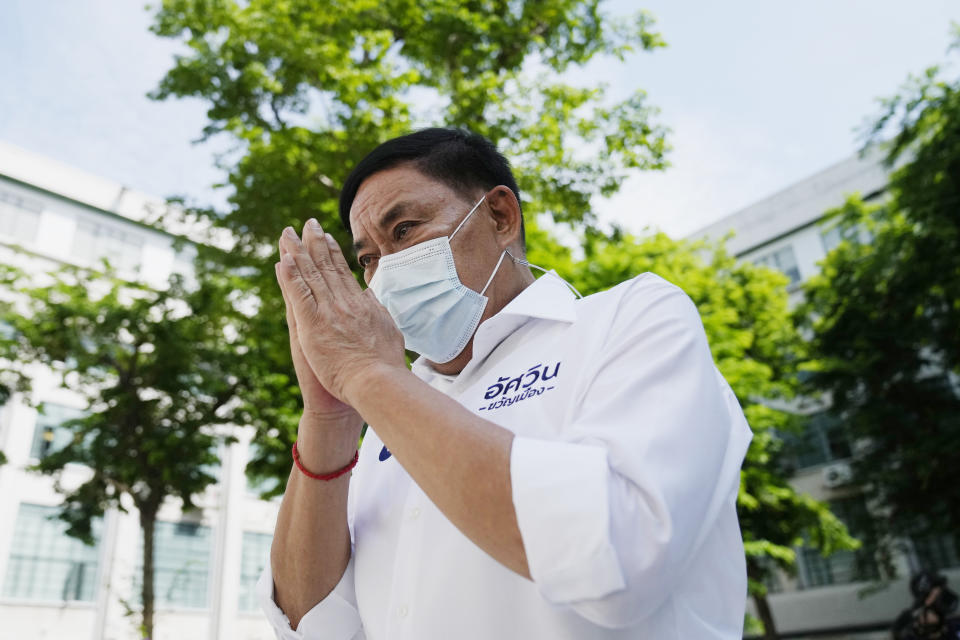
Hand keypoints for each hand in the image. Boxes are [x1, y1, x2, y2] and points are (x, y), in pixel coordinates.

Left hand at [276, 219, 405, 405]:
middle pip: (326, 266)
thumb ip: (378, 311)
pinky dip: (290, 276)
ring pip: (310, 274)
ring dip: (298, 251)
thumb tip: (371, 295)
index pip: (343, 273)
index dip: (333, 253)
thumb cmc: (385, 365)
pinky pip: (298, 294)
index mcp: (361, 305)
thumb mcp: (389, 331)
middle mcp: (344, 302)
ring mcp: (328, 311)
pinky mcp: (313, 324)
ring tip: (288, 233)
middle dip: (315, 242)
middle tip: (307, 223)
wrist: (376, 382)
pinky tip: (282, 260)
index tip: (327, 237)